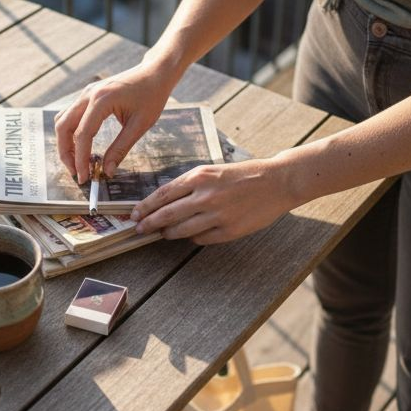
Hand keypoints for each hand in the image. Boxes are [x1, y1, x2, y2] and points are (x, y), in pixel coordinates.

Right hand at [54, 62, 176, 182]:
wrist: (155, 73)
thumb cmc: (151, 96)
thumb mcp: (140, 125)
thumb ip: (121, 148)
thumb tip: (108, 171)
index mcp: (101, 100)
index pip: (82, 134)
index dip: (80, 159)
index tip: (84, 177)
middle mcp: (88, 94)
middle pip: (63, 126)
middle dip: (66, 152)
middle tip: (76, 172)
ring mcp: (86, 93)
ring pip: (63, 120)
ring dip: (66, 142)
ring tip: (77, 162)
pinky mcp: (88, 95)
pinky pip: (71, 115)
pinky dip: (71, 132)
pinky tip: (82, 146)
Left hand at [131, 158, 297, 244]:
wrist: (277, 181)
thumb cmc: (244, 174)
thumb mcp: (213, 171)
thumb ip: (190, 184)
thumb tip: (165, 202)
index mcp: (200, 176)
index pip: (163, 194)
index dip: (145, 207)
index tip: (134, 214)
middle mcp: (206, 196)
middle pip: (167, 215)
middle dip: (149, 223)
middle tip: (139, 229)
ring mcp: (218, 215)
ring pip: (181, 231)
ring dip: (168, 233)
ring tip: (163, 233)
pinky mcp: (229, 231)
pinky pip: (201, 239)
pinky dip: (192, 237)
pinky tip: (191, 234)